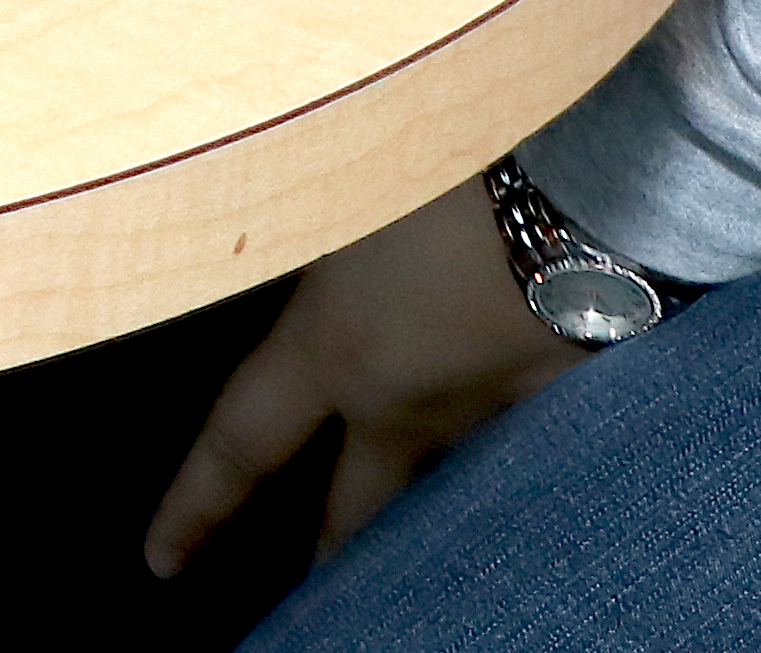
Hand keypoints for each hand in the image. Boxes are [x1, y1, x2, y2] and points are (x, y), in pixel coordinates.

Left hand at [143, 180, 581, 579]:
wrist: (598, 186)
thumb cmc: (449, 167)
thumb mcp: (339, 186)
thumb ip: (302, 231)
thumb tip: (263, 226)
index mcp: (336, 352)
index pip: (240, 448)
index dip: (195, 507)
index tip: (162, 564)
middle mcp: (413, 404)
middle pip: (359, 505)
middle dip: (333, 550)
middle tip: (311, 592)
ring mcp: (503, 408)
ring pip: (452, 477)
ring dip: (433, 505)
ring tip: (420, 529)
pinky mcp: (582, 392)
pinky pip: (536, 438)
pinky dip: (525, 444)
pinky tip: (533, 438)